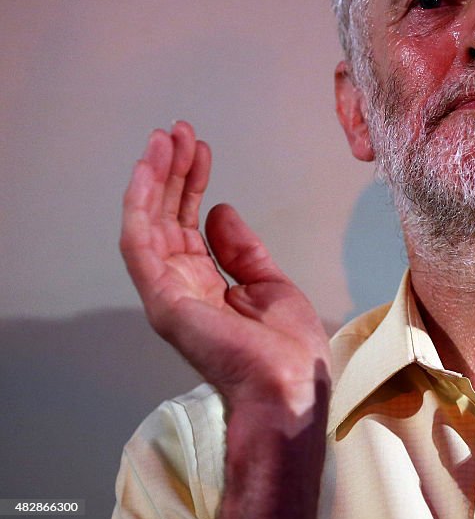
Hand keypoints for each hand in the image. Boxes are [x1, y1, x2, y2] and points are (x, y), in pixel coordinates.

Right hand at [119, 121, 329, 413]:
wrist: (291, 386)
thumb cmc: (287, 347)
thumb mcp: (269, 283)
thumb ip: (241, 249)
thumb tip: (219, 210)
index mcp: (205, 284)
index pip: (187, 223)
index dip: (191, 183)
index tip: (199, 147)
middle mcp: (180, 285)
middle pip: (166, 217)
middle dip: (172, 171)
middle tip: (178, 131)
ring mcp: (168, 293)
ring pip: (148, 223)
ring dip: (153, 178)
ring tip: (164, 138)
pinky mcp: (163, 300)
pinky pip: (140, 245)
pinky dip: (142, 205)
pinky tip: (150, 172)